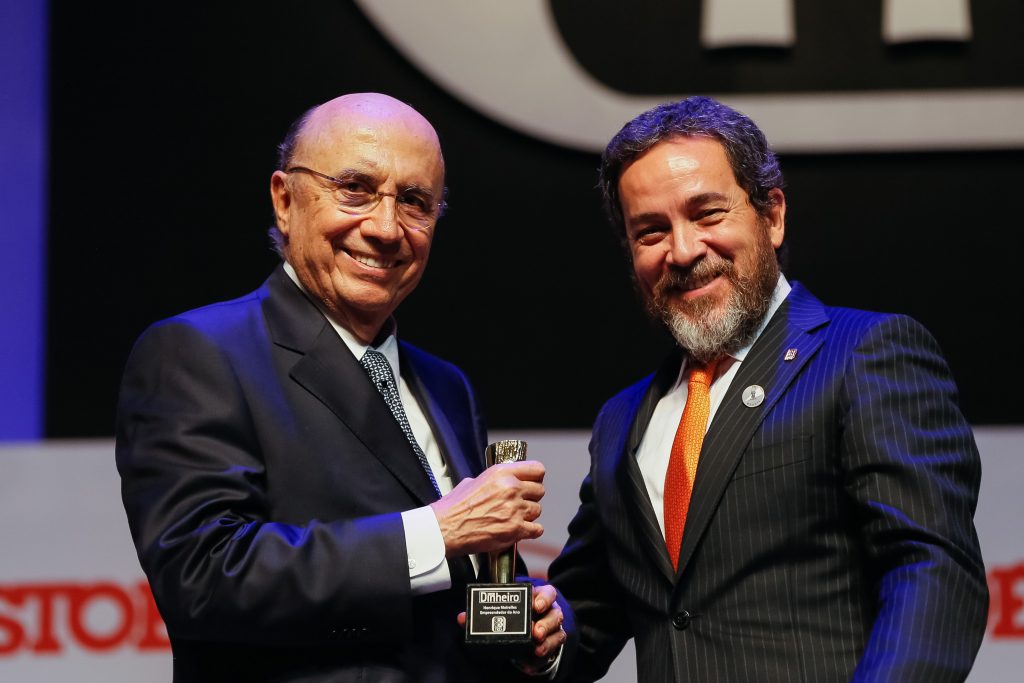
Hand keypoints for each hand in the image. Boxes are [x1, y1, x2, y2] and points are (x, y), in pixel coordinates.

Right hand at [430, 461, 545, 556]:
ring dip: (529, 515)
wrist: (445, 529)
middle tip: (521, 503)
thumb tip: (502, 482)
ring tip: (515, 517)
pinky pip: (537, 529)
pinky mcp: (515, 529)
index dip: (536, 477)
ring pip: (537, 510)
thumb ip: (493, 480)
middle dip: (532, 497)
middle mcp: (510, 489)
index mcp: (501, 473)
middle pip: (539, 490)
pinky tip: (521, 530)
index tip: (533, 482)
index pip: (536, 469)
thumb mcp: (473, 481)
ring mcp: (514, 510)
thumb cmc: (455, 507)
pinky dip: (531, 531)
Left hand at [456, 583, 565, 673]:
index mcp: (538, 597)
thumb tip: (462, 618)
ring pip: (558, 633)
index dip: (544, 598)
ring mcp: (552, 629)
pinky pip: (551, 652)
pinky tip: (529, 664)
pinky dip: (540, 659)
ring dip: (547, 641)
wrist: (522, 632)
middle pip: (555, 614)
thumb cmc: (511, 615)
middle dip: (546, 623)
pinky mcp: (551, 645)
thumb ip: (480, 614)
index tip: (535, 606)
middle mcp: (549, 612)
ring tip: (536, 648)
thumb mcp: (498, 611)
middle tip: (535, 631)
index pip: (547, 592)